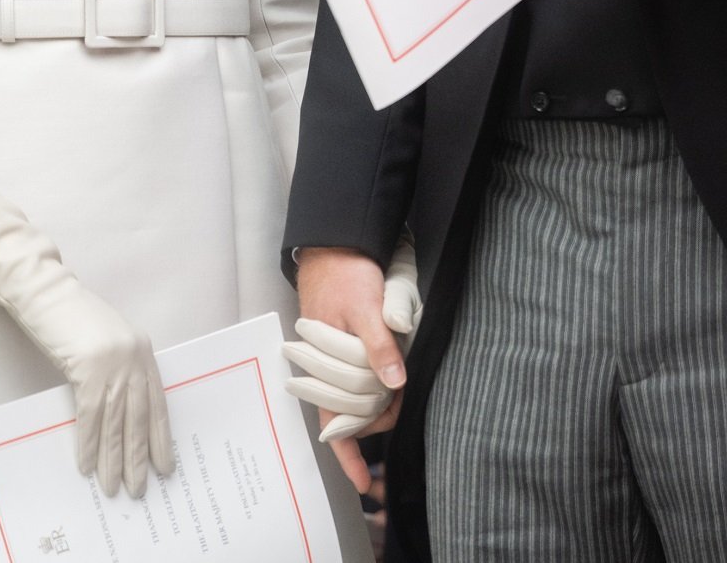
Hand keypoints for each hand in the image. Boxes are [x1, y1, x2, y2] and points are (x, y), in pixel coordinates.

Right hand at [0, 177, 173, 498]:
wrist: (47, 294)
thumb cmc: (75, 319)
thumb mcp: (107, 344)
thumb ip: (121, 372)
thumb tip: (125, 419)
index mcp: (143, 352)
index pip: (158, 403)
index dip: (161, 438)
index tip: (166, 466)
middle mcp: (133, 357)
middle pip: (138, 417)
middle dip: (138, 456)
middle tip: (138, 488)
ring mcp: (112, 361)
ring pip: (115, 421)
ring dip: (112, 458)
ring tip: (111, 486)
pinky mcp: (88, 366)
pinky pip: (90, 414)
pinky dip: (87, 442)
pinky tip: (85, 464)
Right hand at [285, 247, 411, 493]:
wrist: (336, 242)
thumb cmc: (345, 274)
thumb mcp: (365, 307)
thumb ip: (379, 346)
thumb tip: (395, 385)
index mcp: (323, 365)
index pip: (333, 422)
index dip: (348, 455)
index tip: (364, 484)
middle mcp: (328, 367)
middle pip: (353, 412)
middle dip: (378, 419)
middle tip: (403, 408)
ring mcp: (339, 357)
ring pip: (361, 395)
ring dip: (381, 399)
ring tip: (402, 391)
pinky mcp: (349, 345)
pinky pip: (363, 375)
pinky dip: (379, 383)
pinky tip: (393, 379)